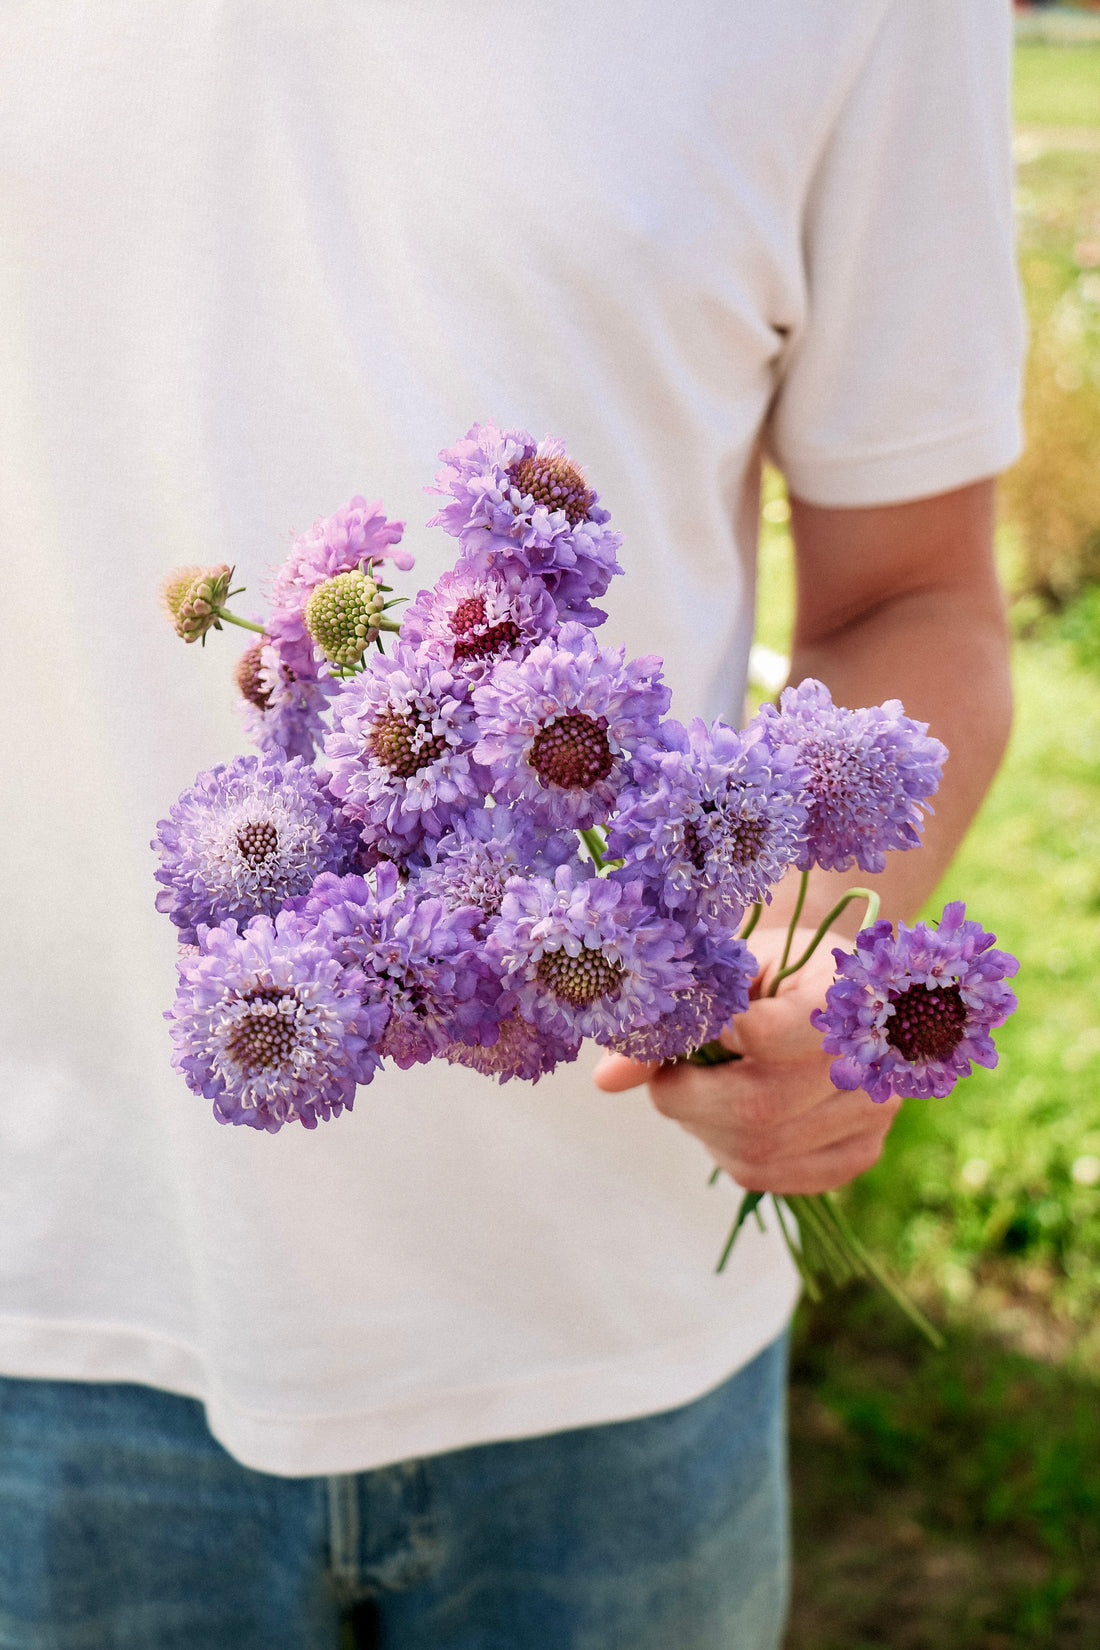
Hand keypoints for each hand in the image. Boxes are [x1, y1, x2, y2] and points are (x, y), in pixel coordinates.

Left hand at [592, 926, 900, 1194]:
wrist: (819, 985)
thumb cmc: (763, 971)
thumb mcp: (721, 973)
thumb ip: (668, 1019)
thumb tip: (606, 1080)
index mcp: (843, 989)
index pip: (771, 1033)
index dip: (713, 1037)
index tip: (693, 1024)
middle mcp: (872, 1056)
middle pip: (759, 1106)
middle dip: (689, 1098)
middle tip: (667, 1078)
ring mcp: (874, 1111)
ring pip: (762, 1149)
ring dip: (704, 1127)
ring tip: (698, 1093)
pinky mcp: (860, 1153)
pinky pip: (774, 1176)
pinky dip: (729, 1153)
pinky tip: (726, 1119)